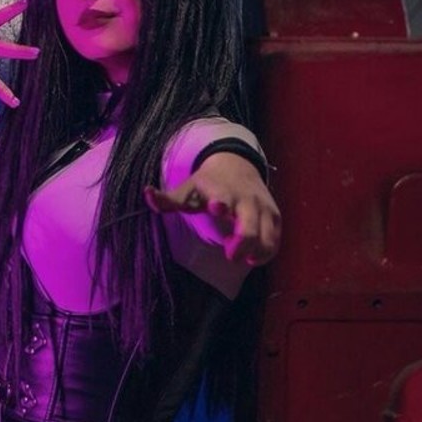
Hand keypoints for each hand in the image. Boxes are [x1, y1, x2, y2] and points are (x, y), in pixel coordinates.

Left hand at [144, 154, 281, 266]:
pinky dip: (266, 253)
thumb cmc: (207, 184)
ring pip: (266, 236)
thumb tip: (147, 194)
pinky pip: (275, 240)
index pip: (223, 197)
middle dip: (242, 244)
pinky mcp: (274, 215)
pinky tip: (253, 257)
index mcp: (220, 191)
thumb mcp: (187, 190)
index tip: (218, 207)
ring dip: (256, 252)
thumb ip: (167, 199)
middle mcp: (244, 198)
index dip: (221, 203)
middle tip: (230, 255)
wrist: (237, 164)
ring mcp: (262, 207)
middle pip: (249, 226)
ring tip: (242, 257)